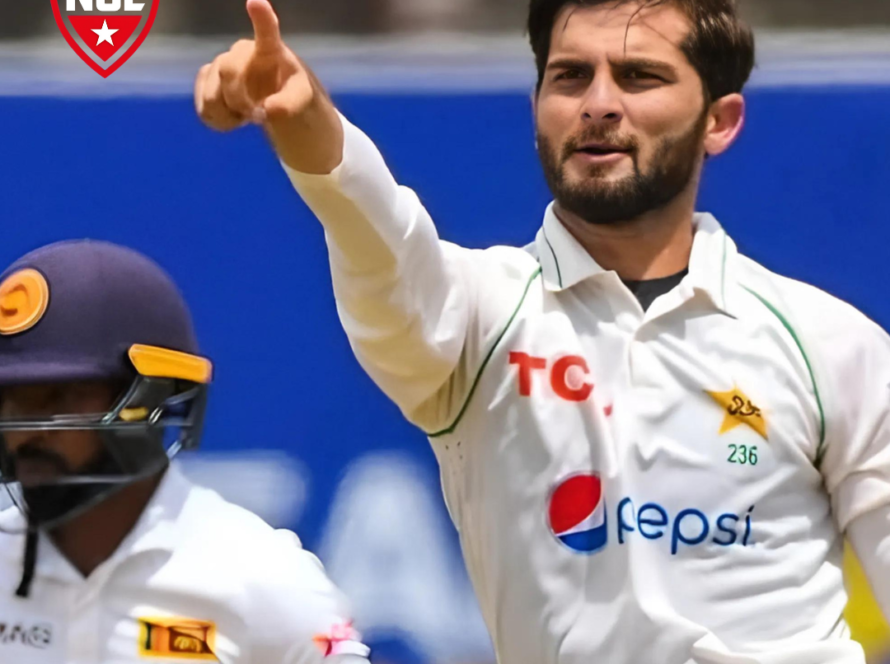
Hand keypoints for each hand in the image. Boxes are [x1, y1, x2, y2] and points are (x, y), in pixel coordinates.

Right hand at [194, 0, 343, 173]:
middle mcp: (240, 51)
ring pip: (212, 96)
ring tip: (247, 114)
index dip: (262, 17)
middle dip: (241, 99)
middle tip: (258, 114)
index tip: (256, 2)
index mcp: (269, 49)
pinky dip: (219, 120)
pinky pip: (204, 108)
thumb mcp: (299, 99)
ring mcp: (219, 64)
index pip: (267, 30)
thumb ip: (289, 104)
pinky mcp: (205, 81)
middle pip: (228, 71)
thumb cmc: (287, 90)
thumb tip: (268, 109)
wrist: (271, 99)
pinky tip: (233, 116)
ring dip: (230, 113)